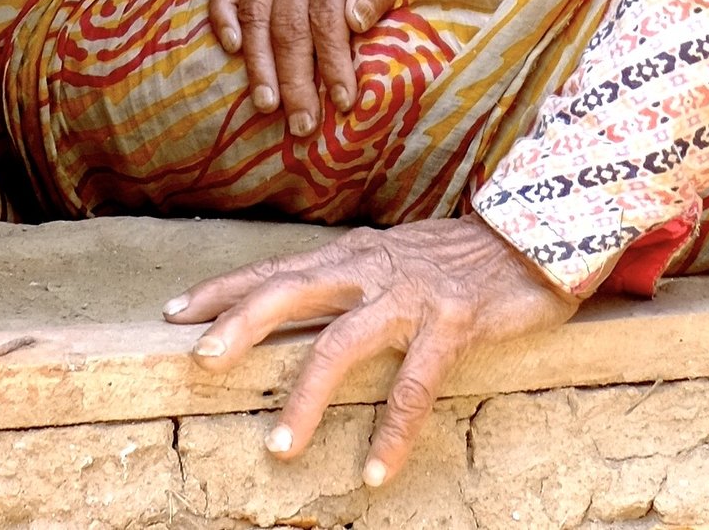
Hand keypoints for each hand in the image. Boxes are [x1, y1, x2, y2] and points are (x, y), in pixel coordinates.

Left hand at [163, 216, 576, 483]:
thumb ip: (348, 282)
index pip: (275, 268)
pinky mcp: (450, 320)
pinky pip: (414, 385)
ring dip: (306, 397)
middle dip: (241, 324)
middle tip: (198, 360)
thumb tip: (296, 306)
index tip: (175, 312)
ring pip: (341, 343)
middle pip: (290, 290)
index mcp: (352, 254)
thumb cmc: (457, 258)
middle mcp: (370, 266)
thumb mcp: (392, 260)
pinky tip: (375, 471)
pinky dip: (392, 431)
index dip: (225, 289)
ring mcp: (409, 293)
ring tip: (279, 448)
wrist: (534, 235)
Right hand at [209, 0, 452, 133]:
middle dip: (295, 79)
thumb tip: (357, 23)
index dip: (333, 62)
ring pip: (257, 12)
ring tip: (268, 105)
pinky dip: (224, 14)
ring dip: (259, 63)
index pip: (328, 15)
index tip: (342, 101)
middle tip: (302, 124)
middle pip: (288, 23)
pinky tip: (233, 48)